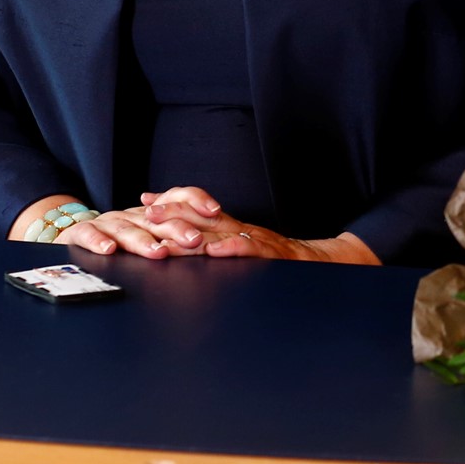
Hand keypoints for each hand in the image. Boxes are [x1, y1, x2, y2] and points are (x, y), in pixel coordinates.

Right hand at [10, 193, 196, 259]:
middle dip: (176, 229)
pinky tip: (109, 251)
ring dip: (142, 241)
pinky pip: (88, 235)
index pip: (175, 198)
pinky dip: (98, 242)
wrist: (72, 232)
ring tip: (158, 252)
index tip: (215, 211)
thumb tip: (213, 240)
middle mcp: (130, 214)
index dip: (195, 200)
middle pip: (156, 219)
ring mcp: (106, 224)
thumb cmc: (117, 236)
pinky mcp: (79, 234)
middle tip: (194, 240)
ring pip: (126, 231)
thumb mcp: (147, 232)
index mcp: (148, 212)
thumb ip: (174, 232)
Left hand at [140, 187, 378, 263]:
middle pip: (204, 216)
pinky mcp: (271, 255)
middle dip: (174, 212)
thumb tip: (185, 241)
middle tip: (148, 211)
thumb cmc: (277, 259)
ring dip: (195, 231)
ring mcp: (255, 240)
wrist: (318, 263)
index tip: (145, 200)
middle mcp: (241, 229)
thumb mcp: (242, 247)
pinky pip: (251, 250)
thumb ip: (217, 242)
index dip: (172, 203)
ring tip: (171, 232)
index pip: (199, 210)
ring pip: (222, 232)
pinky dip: (233, 249)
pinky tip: (215, 251)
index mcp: (232, 228)